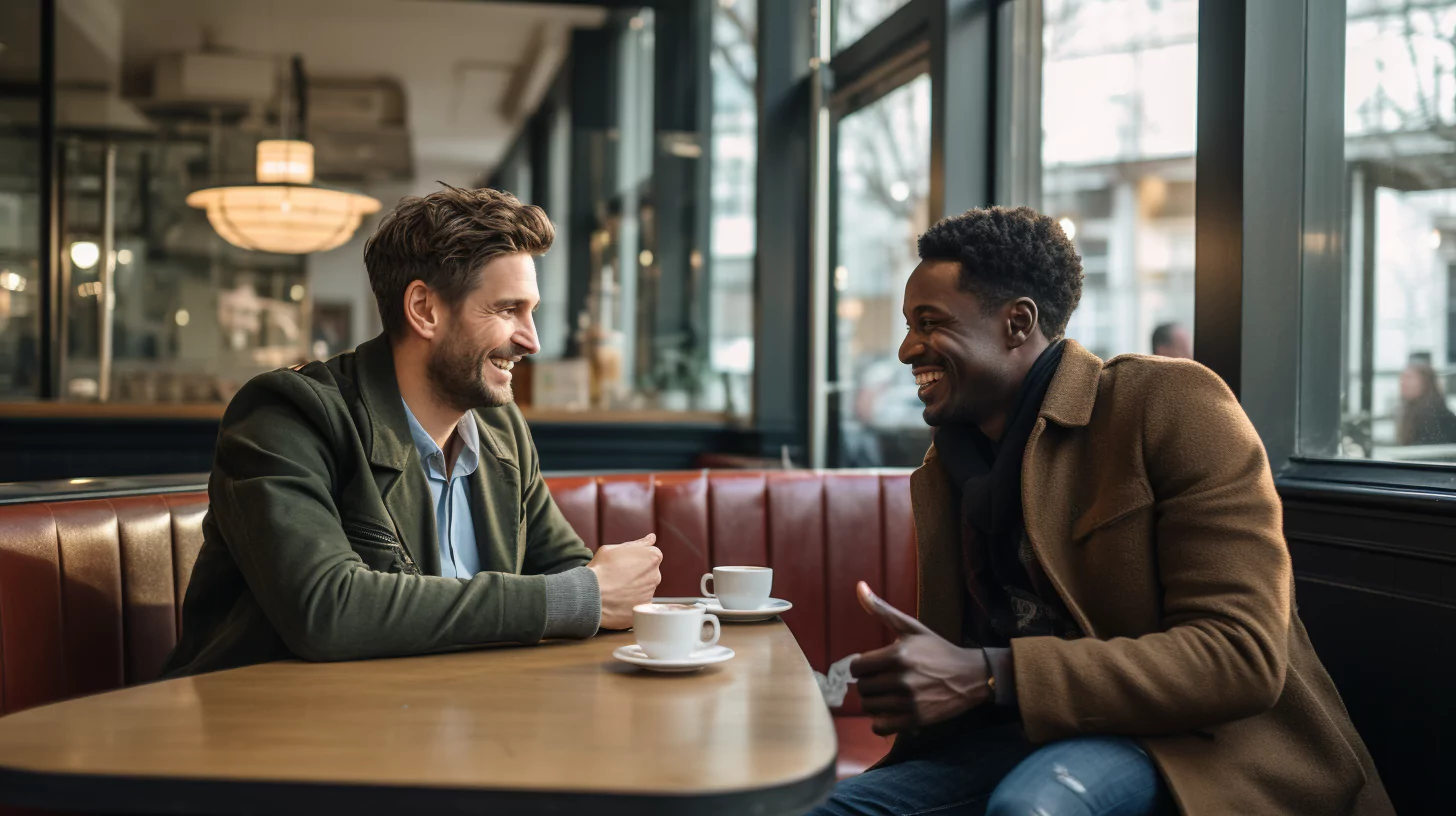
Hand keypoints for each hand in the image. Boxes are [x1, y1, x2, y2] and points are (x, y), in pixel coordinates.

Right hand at [587, 534, 661, 629]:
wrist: (590, 595)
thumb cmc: (600, 569)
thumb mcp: (614, 549)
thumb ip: (637, 544)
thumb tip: (651, 538)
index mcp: (652, 557)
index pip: (652, 555)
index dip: (637, 558)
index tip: (625, 563)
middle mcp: (656, 576)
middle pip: (650, 572)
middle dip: (638, 573)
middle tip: (619, 576)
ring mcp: (650, 594)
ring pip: (645, 589)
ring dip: (634, 588)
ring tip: (616, 589)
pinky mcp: (643, 609)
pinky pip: (639, 604)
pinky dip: (631, 603)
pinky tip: (618, 601)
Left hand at [850, 581, 992, 735]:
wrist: (970, 677)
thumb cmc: (937, 650)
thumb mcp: (911, 627)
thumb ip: (881, 609)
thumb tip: (859, 586)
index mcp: (897, 654)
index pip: (856, 667)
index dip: (861, 666)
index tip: (873, 666)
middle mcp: (902, 678)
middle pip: (862, 688)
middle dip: (868, 683)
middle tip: (882, 680)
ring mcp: (909, 701)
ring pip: (868, 707)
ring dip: (874, 702)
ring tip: (887, 694)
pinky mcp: (915, 720)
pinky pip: (880, 726)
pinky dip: (881, 721)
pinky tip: (891, 710)